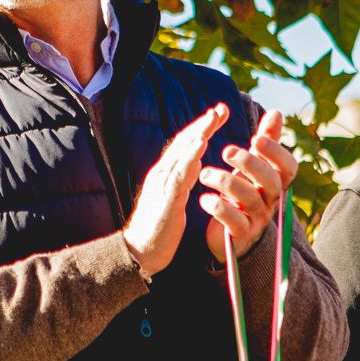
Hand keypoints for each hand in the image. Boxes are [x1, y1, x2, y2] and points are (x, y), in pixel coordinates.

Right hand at [121, 104, 226, 276]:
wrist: (139, 252)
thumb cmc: (158, 230)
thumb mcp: (173, 198)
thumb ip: (183, 179)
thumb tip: (196, 164)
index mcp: (165, 174)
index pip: (184, 145)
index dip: (201, 128)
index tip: (218, 114)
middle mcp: (162, 173)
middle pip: (184, 142)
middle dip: (203, 123)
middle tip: (221, 108)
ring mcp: (162, 184)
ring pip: (182, 152)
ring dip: (199, 132)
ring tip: (213, 117)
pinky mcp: (166, 198)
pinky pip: (180, 174)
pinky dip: (191, 156)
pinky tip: (202, 145)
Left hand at [198, 110, 299, 265]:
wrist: (234, 232)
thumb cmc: (245, 190)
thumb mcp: (255, 165)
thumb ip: (266, 141)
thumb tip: (276, 112)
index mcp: (275, 181)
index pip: (288, 167)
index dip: (276, 152)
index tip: (256, 139)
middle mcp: (270, 200)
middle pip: (271, 181)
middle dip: (250, 163)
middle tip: (225, 150)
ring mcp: (257, 218)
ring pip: (249, 199)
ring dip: (226, 182)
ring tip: (204, 174)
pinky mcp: (240, 234)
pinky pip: (234, 222)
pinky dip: (218, 208)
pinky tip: (204, 199)